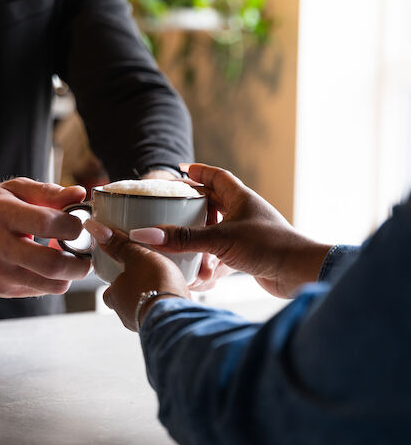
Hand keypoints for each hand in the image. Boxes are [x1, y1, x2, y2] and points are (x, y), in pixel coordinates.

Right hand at [0, 178, 90, 297]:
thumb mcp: (15, 190)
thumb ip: (49, 192)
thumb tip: (80, 195)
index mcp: (1, 215)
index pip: (47, 223)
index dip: (73, 226)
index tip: (81, 225)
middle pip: (52, 264)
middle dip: (80, 262)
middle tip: (87, 253)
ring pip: (50, 284)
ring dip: (70, 275)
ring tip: (70, 259)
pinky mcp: (1, 289)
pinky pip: (40, 290)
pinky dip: (52, 280)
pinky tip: (48, 264)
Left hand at [84, 220, 189, 330]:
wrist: (177, 314)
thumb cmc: (154, 285)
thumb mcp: (137, 256)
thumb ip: (120, 244)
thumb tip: (95, 229)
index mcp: (114, 297)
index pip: (110, 291)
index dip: (118, 281)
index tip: (127, 272)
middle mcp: (126, 315)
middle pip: (126, 302)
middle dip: (136, 292)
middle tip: (148, 279)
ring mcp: (144, 324)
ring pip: (144, 310)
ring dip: (151, 301)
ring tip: (164, 289)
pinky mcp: (164, 328)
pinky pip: (161, 316)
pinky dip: (165, 309)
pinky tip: (174, 301)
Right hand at [129, 164, 331, 298]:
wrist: (299, 274)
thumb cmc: (267, 246)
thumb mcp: (219, 239)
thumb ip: (183, 238)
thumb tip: (145, 235)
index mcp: (241, 198)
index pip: (216, 176)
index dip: (198, 171)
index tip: (179, 169)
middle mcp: (245, 213)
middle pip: (214, 203)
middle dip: (192, 207)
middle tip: (170, 209)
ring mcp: (248, 235)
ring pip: (217, 232)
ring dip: (199, 240)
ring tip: (180, 246)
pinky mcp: (250, 256)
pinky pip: (223, 255)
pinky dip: (210, 263)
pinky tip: (199, 275)